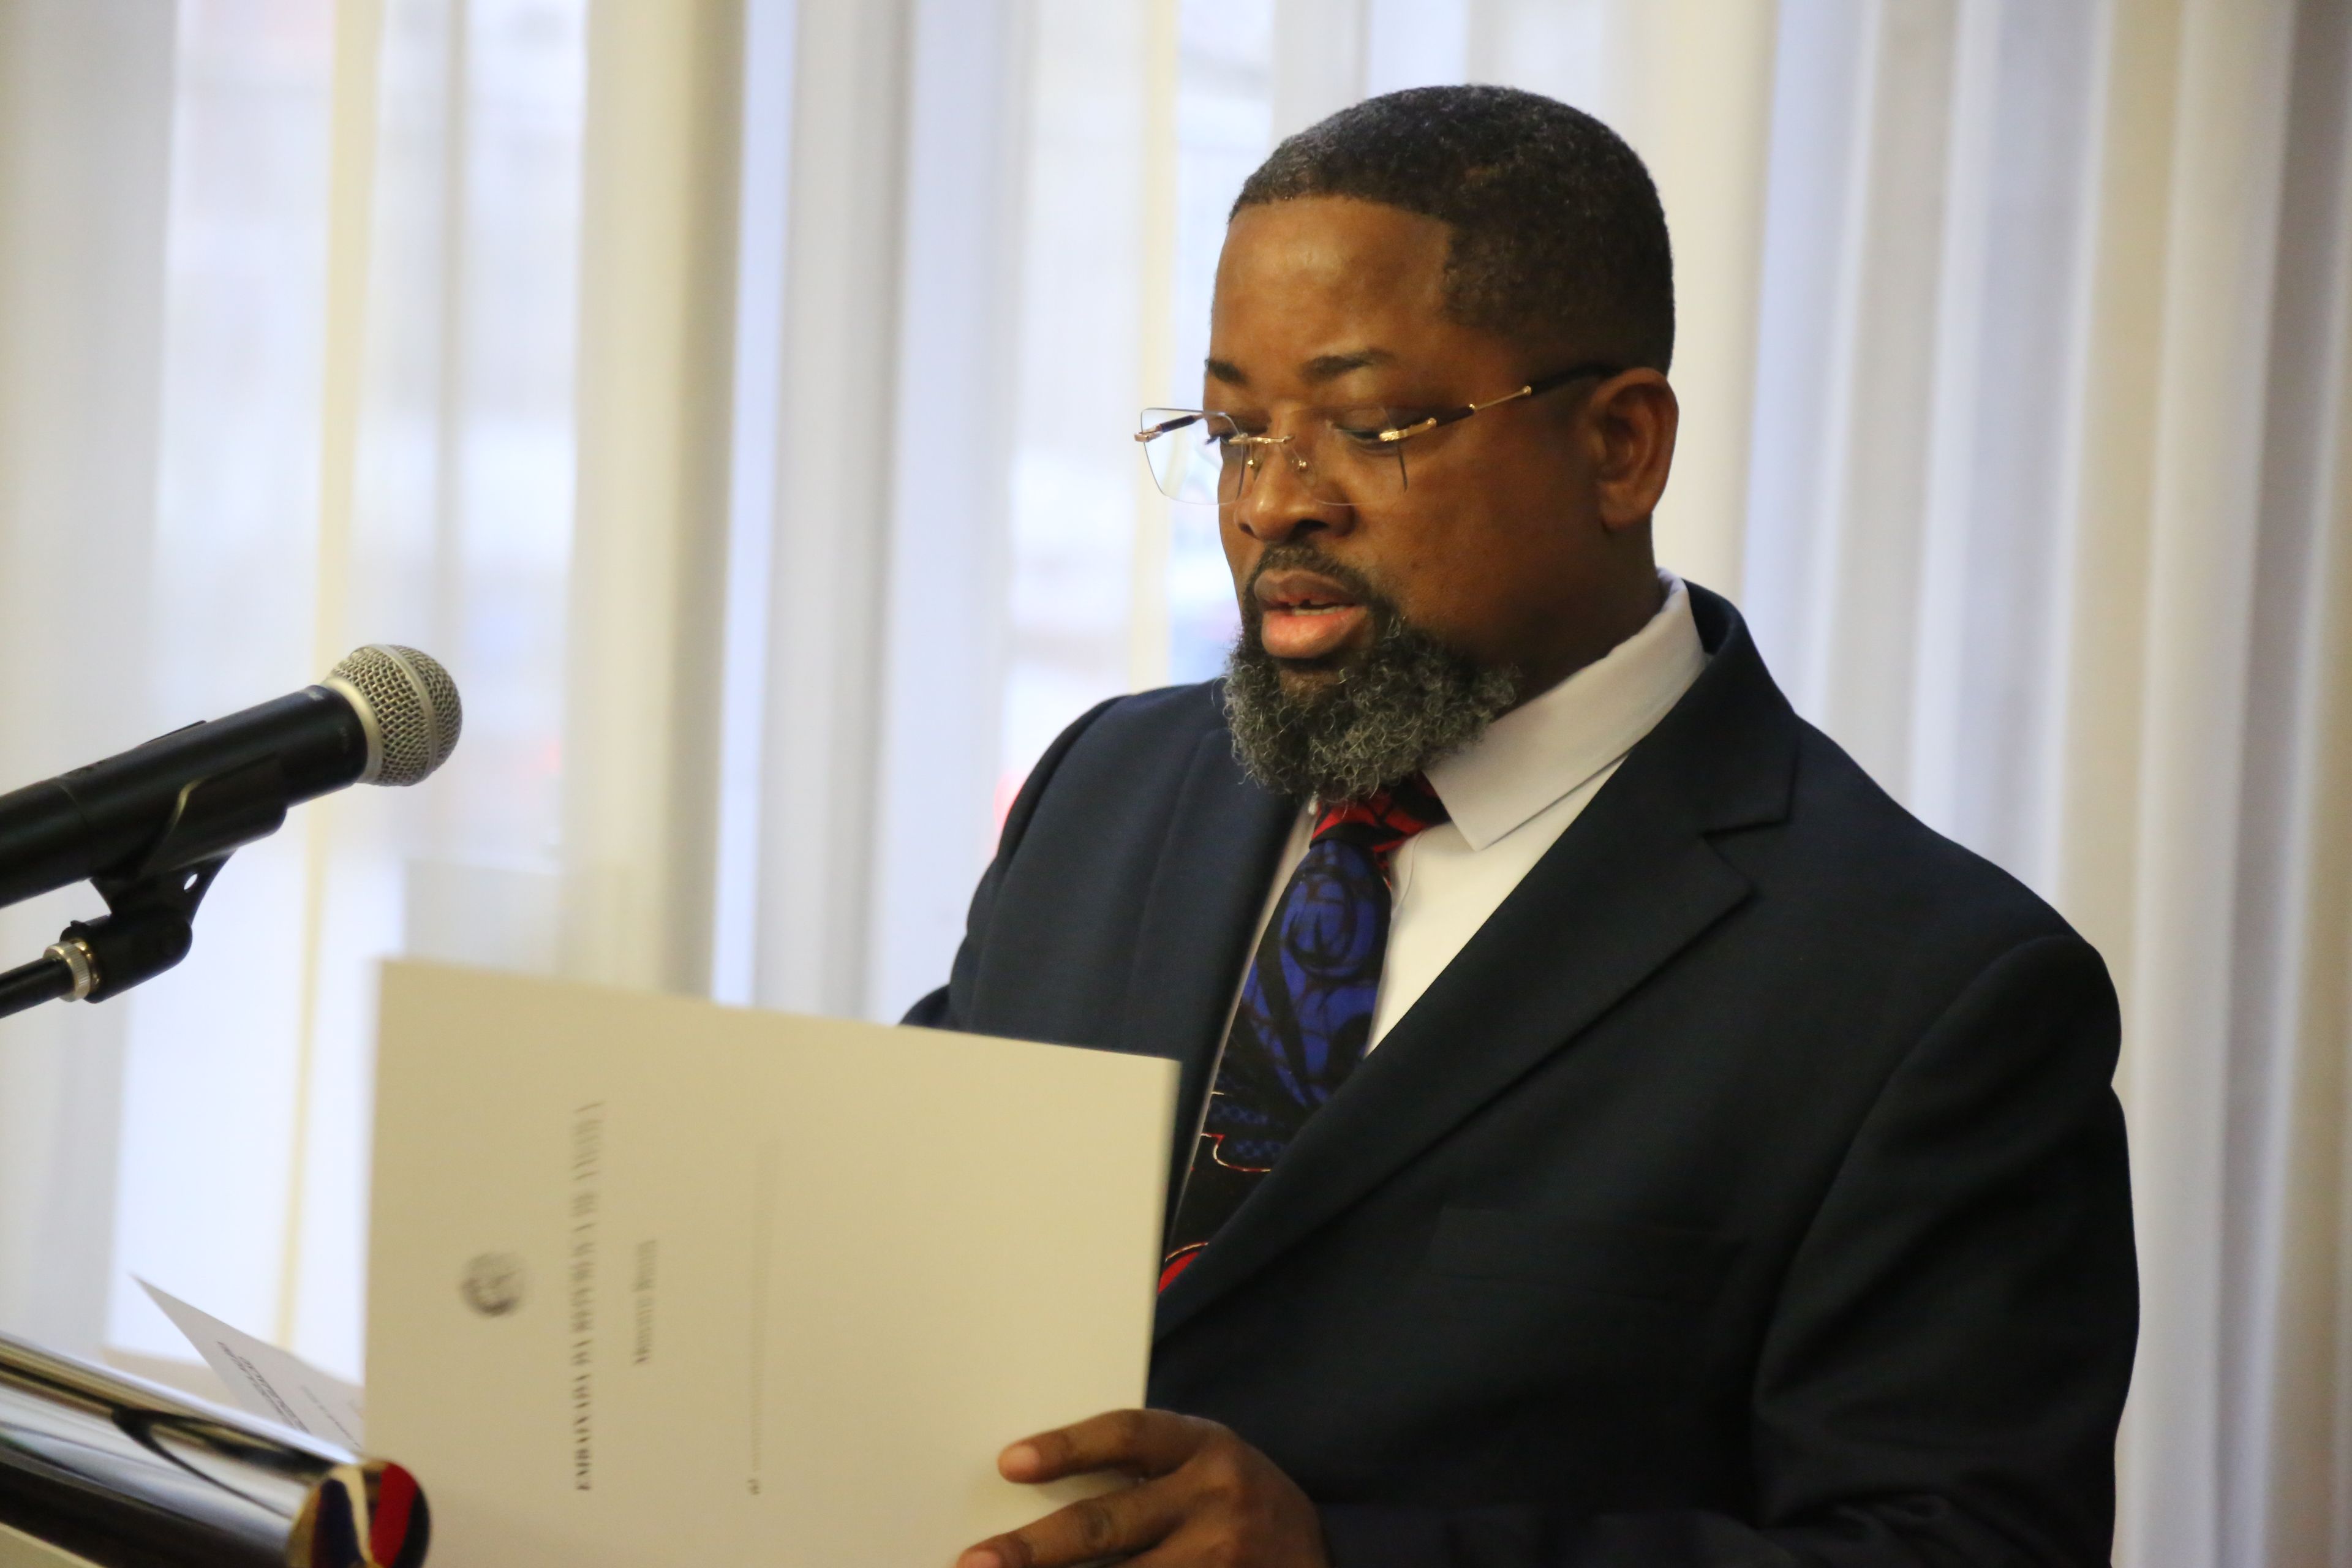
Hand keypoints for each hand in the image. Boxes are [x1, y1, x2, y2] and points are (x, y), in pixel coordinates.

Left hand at [956, 1409, 1326, 1567]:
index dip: (1067, 1448)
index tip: (1008, 1463)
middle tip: (975, 1562)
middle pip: (1108, 1524)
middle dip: (1035, 1549)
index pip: (1127, 1434)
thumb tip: (1028, 1487)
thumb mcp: (1198, 1462)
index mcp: (1204, 1445)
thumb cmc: (1229, 1498)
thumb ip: (1137, 1469)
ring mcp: (1222, 1560)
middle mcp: (1217, 1499)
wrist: (1313, 1552)